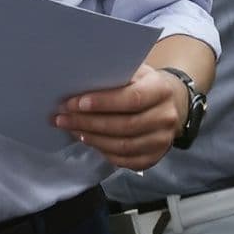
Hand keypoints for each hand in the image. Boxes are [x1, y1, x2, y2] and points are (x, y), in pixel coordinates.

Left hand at [55, 65, 185, 169]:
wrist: (171, 103)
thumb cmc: (144, 84)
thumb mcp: (135, 72)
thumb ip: (114, 76)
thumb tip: (78, 81)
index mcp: (161, 90)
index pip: (132, 99)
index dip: (103, 103)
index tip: (76, 103)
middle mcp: (166, 117)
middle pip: (125, 125)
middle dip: (89, 123)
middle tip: (63, 118)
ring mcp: (162, 140)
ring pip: (123, 146)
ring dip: (92, 139)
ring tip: (71, 129)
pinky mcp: (154, 157)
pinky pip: (126, 160)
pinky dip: (103, 152)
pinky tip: (88, 141)